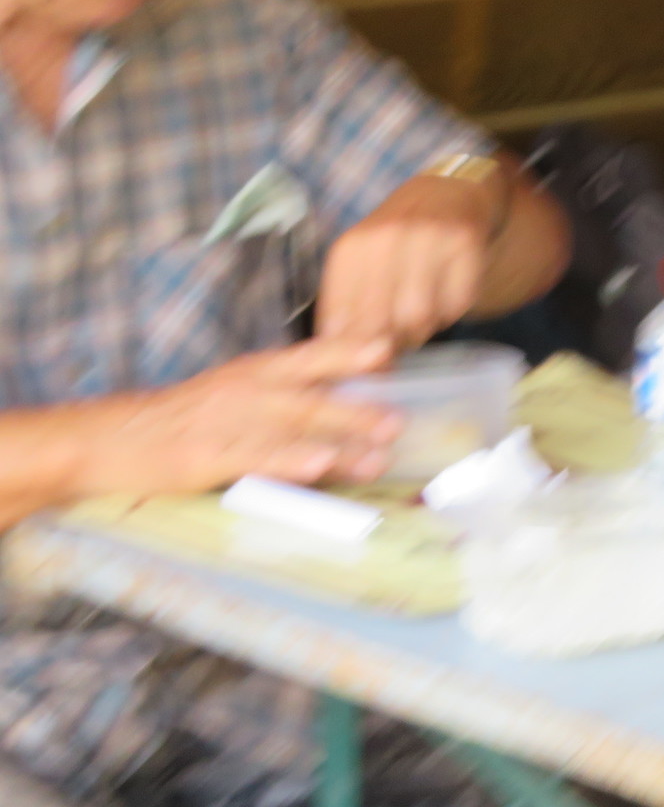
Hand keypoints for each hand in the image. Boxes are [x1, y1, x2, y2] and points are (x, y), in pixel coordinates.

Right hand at [77, 339, 401, 498]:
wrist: (112, 438)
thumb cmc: (187, 417)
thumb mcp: (237, 391)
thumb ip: (287, 394)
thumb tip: (350, 405)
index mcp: (256, 371)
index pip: (310, 355)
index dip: (349, 351)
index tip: (388, 349)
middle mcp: (247, 390)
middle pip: (310, 398)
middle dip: (357, 409)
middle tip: (398, 421)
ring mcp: (227, 423)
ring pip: (290, 430)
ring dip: (338, 442)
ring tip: (376, 456)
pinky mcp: (206, 457)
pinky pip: (256, 458)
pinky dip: (290, 461)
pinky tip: (318, 467)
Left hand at [315, 175, 493, 346]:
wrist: (449, 190)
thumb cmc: (398, 236)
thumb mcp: (361, 260)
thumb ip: (348, 304)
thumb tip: (340, 355)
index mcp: (352, 248)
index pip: (341, 319)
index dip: (349, 351)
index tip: (359, 363)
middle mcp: (387, 238)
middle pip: (379, 323)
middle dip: (385, 346)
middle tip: (392, 351)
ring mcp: (428, 238)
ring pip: (419, 317)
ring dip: (421, 330)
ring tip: (420, 320)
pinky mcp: (465, 242)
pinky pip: (457, 303)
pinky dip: (451, 311)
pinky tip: (445, 296)